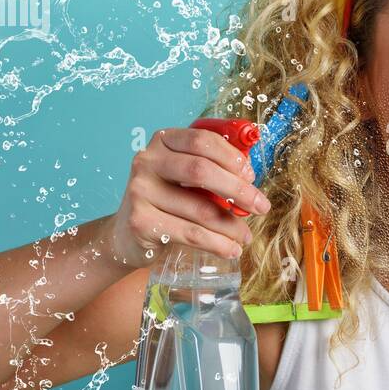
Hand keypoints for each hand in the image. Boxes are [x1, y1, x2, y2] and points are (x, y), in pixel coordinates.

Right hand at [102, 126, 271, 267]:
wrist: (127, 235)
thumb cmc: (167, 201)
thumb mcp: (185, 178)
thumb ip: (212, 170)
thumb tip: (250, 178)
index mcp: (162, 142)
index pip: (202, 139)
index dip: (232, 157)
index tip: (251, 176)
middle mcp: (147, 161)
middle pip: (201, 170)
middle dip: (238, 190)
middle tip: (261, 207)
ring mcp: (140, 191)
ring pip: (200, 209)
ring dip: (231, 225)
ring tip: (246, 236)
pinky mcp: (141, 221)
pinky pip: (190, 233)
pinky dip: (217, 244)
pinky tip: (231, 249)